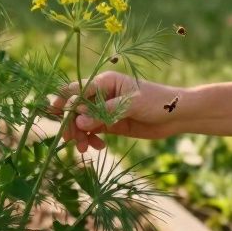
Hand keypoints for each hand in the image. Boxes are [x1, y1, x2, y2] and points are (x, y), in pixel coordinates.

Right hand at [49, 71, 181, 151]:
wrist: (177, 115)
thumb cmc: (157, 101)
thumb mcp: (131, 104)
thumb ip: (105, 112)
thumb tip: (79, 122)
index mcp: (104, 82)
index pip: (76, 90)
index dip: (63, 102)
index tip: (54, 115)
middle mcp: (101, 95)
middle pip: (76, 109)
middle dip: (71, 124)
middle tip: (72, 141)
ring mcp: (105, 110)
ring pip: (82, 122)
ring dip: (80, 135)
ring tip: (85, 149)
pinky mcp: (111, 124)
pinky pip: (93, 132)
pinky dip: (91, 140)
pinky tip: (98, 147)